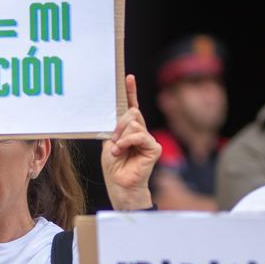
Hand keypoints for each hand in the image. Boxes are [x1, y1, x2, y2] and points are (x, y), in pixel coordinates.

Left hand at [102, 75, 159, 209]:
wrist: (120, 186)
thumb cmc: (115, 167)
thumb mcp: (110, 142)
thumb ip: (117, 128)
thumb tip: (127, 113)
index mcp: (129, 130)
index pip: (131, 107)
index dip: (130, 92)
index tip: (128, 77)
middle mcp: (140, 132)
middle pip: (132, 113)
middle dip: (119, 125)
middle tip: (113, 140)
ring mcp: (148, 139)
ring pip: (134, 123)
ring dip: (121, 136)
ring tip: (117, 151)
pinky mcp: (154, 147)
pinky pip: (139, 135)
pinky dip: (127, 141)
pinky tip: (121, 150)